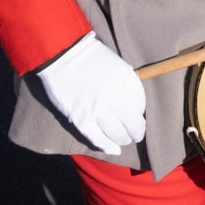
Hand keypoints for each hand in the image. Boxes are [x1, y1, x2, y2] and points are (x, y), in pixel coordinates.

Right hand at [37, 32, 145, 154]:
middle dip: (134, 133)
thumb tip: (133, 107)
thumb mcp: (119, 68)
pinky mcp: (81, 119)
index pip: (140, 110)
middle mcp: (116, 101)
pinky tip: (113, 149)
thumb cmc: (92, 58)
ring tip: (124, 141)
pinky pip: (97, 139)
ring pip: (116, 136)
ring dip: (122, 140)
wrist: (64, 54)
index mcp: (128, 85)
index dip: (139, 118)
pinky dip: (106, 146)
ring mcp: (98, 112)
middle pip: (131, 126)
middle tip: (134, 135)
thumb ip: (126, 87)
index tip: (138, 120)